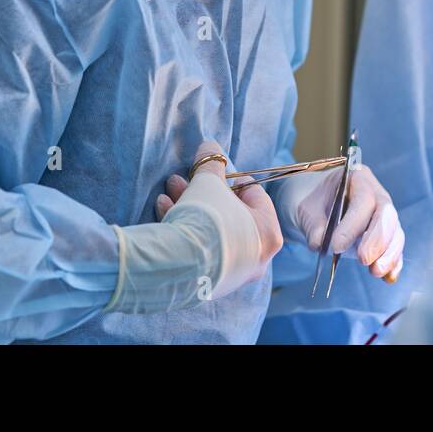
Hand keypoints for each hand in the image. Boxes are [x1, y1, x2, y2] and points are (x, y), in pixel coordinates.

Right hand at [157, 141, 282, 274]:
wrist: (179, 260)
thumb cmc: (207, 216)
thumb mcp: (209, 182)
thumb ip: (212, 163)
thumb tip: (210, 147)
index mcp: (268, 233)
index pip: (256, 197)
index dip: (233, 179)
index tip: (217, 172)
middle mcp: (256, 258)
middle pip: (230, 214)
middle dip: (205, 192)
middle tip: (185, 178)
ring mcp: (232, 273)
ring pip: (212, 230)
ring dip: (191, 206)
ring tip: (170, 189)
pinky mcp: (208, 284)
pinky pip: (200, 248)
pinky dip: (186, 228)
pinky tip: (164, 208)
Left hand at [285, 164, 403, 281]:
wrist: (312, 203)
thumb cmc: (309, 200)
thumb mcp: (304, 208)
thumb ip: (313, 225)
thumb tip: (321, 242)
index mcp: (357, 178)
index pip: (363, 201)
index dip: (353, 225)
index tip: (337, 246)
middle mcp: (376, 194)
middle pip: (386, 215)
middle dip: (378, 240)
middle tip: (363, 260)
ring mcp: (383, 215)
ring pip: (395, 232)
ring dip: (389, 254)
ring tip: (375, 271)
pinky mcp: (385, 235)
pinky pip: (395, 247)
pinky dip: (394, 262)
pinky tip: (388, 277)